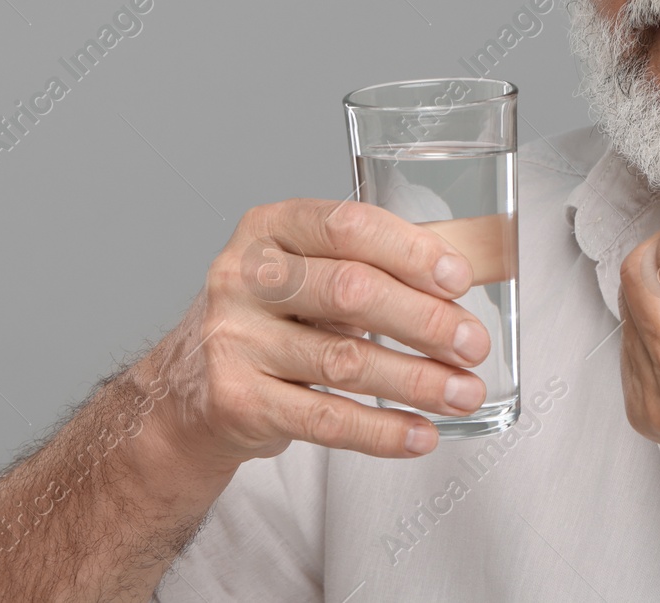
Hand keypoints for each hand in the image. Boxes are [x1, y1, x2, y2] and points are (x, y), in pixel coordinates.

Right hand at [143, 198, 490, 471]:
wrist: (186, 391)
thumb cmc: (269, 321)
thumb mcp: (306, 274)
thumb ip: (370, 267)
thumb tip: (463, 278)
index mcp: (269, 228)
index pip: (347, 225)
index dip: (410, 251)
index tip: (458, 279)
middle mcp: (244, 276)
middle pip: (350, 291)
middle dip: (424, 321)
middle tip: (472, 344)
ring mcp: (234, 339)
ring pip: (343, 361)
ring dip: (417, 381)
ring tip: (464, 392)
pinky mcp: (236, 400)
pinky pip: (324, 419)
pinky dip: (381, 430)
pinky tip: (420, 433)